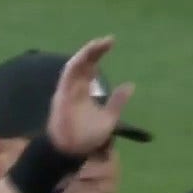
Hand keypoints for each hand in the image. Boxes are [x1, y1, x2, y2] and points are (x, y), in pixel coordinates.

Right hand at [46, 36, 134, 154]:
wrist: (72, 151)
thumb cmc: (87, 138)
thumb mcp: (109, 118)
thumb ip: (118, 102)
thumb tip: (130, 85)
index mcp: (83, 91)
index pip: (90, 68)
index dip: (98, 55)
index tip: (110, 43)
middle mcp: (74, 88)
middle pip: (82, 63)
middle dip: (94, 51)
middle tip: (108, 41)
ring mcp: (67, 91)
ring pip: (74, 66)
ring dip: (85, 54)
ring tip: (99, 44)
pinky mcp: (62, 95)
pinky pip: (67, 76)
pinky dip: (75, 65)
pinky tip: (85, 56)